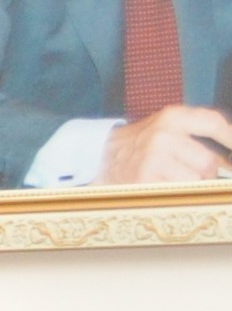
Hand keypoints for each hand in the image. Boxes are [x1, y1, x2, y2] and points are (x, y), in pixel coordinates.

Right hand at [104, 105, 231, 185]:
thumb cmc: (135, 147)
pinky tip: (160, 187)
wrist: (93, 159)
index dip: (231, 138)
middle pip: (209, 161)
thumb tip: (228, 162)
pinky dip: (173, 194)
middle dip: (209, 174)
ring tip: (172, 181)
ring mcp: (154, 157)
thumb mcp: (163, 129)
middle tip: (198, 178)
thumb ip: (194, 136)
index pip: (214, 123)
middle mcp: (164, 134)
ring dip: (190, 185)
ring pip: (195, 180)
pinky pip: (177, 192)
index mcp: (171, 117)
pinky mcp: (145, 179)